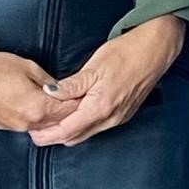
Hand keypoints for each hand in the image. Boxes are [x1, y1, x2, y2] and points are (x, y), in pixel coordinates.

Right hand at [0, 48, 78, 135]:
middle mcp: (28, 123)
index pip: (69, 110)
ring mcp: (14, 127)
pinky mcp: (2, 125)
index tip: (85, 96)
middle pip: (58, 122)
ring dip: (52, 118)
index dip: (79, 102)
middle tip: (77, 101)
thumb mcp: (28, 67)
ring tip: (57, 104)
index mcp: (39, 108)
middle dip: (68, 112)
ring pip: (42, 127)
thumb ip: (47, 81)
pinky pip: (26, 125)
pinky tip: (35, 107)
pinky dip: (35, 119)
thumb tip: (58, 89)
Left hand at [32, 17, 187, 146]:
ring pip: (86, 134)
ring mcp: (118, 118)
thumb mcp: (94, 66)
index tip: (33, 131)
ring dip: (68, 131)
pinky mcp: (123, 115)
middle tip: (37, 126)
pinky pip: (97, 127)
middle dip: (54, 135)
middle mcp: (110, 118)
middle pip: (75, 137)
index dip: (47, 134)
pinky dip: (82, 125)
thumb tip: (49, 93)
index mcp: (100, 107)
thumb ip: (71, 85)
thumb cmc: (127, 53)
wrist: (156, 50)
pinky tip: (74, 114)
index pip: (66, 131)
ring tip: (51, 119)